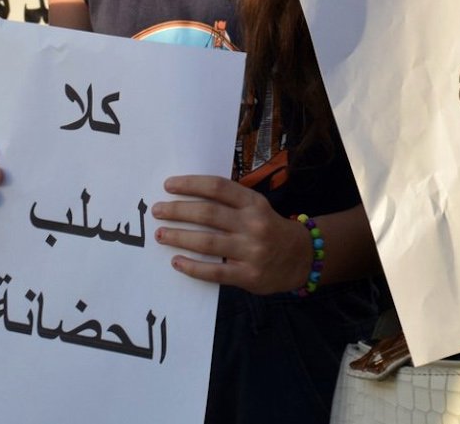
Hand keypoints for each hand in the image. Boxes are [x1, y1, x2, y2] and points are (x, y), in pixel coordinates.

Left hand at [154, 175, 309, 294]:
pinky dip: (192, 267)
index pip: (217, 187)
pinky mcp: (248, 275)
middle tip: (158, 210)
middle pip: (208, 213)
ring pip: (207, 242)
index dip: (191, 184)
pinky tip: (176, 261)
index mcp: (253, 203)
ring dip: (179, 237)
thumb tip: (187, 195)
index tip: (168, 185)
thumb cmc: (268, 228)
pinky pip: (214, 272)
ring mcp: (251, 251)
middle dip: (178, 210)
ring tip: (161, 234)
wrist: (301, 258)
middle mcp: (253, 224)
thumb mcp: (256, 207)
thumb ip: (230, 202)